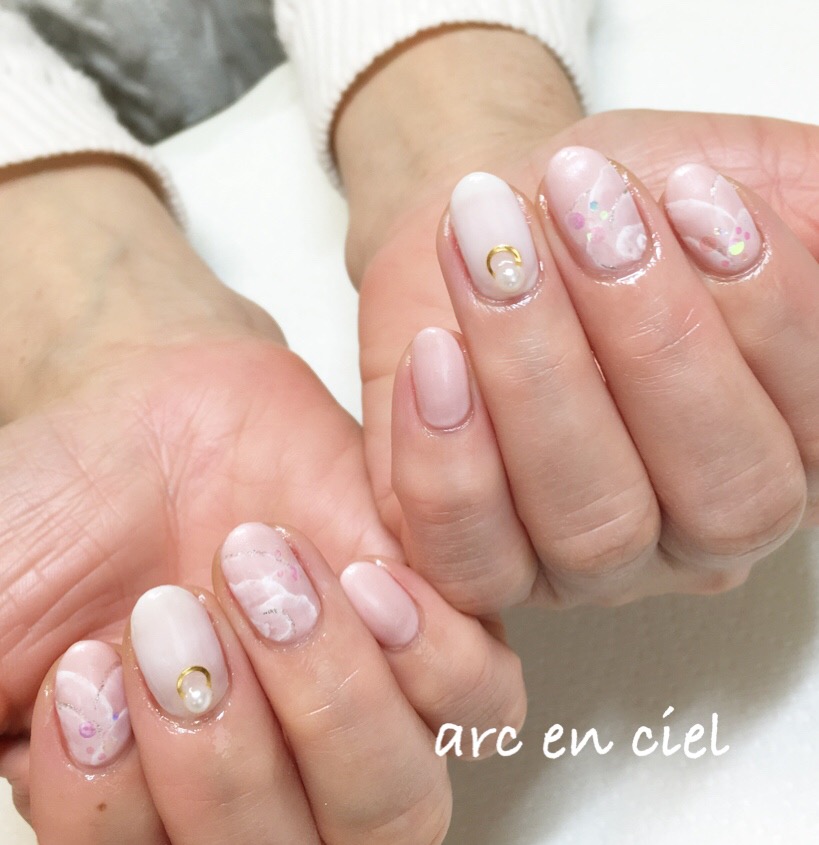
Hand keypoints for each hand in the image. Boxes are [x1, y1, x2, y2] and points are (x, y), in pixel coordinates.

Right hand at [0, 161, 523, 834]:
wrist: (148, 419)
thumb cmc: (61, 524)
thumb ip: (1, 711)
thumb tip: (23, 751)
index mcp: (169, 809)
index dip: (127, 805)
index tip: (87, 672)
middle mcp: (279, 781)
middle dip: (226, 751)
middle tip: (168, 616)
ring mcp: (366, 707)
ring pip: (402, 801)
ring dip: (325, 694)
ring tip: (253, 570)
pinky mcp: (429, 626)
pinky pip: (480, 696)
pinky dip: (424, 650)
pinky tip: (358, 576)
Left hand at [335, 27, 818, 612]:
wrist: (488, 221)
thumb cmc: (604, 207)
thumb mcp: (731, 175)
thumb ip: (803, 214)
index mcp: (778, 449)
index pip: (811, 431)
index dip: (764, 311)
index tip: (690, 190)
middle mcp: (690, 525)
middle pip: (718, 500)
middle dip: (653, 341)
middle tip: (586, 211)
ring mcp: (582, 558)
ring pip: (591, 528)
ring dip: (538, 377)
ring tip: (492, 256)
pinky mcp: (476, 555)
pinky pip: (470, 555)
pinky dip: (450, 462)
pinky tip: (436, 356)